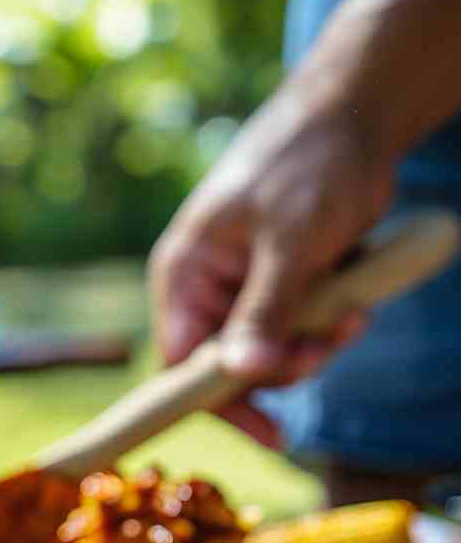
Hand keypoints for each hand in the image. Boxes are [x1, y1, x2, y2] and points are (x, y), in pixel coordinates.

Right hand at [148, 81, 395, 382]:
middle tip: (330, 348)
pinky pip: (298, 331)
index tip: (270, 432)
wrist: (359, 110)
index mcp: (185, 273)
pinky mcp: (281, 283)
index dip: (222, 402)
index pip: (184, 365)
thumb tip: (240, 373)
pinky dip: (328, 327)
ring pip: (271, 353)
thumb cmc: (313, 162)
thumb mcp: (291, 242)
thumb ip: (265, 309)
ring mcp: (244, 286)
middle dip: (285, 365)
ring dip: (316, 346)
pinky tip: (355, 300)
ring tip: (352, 313)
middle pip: (232, 367)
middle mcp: (206, 286)